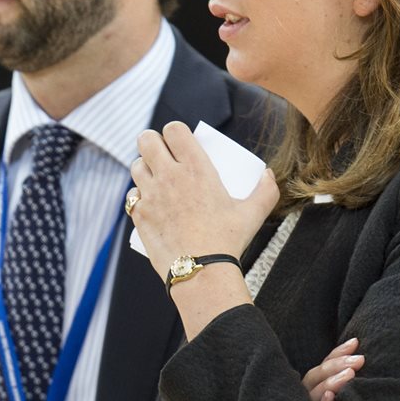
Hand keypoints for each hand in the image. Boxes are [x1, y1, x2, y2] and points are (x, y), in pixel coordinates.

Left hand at [129, 121, 278, 281]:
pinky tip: (149, 203)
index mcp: (196, 168)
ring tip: (156, 178)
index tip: (179, 141)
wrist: (202, 270)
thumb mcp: (254, 214)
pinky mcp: (140, 215)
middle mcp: (169, 176)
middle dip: (152, 142)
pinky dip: (139, 196)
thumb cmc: (227, 241)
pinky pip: (131, 195)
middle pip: (146, 140)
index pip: (174, 130)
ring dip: (145, 168)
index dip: (174, 131)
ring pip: (136, 166)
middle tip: (161, 153)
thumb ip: (266, 191)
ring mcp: (151, 195)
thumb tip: (268, 175)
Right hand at [302, 337, 364, 400]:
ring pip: (314, 393)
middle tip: (359, 359)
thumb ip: (349, 377)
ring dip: (331, 382)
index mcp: (314, 387)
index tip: (355, 342)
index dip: (339, 353)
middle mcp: (307, 396)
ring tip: (350, 374)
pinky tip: (331, 396)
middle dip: (337, 365)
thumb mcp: (345, 393)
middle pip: (317, 376)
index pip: (324, 365)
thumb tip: (362, 356)